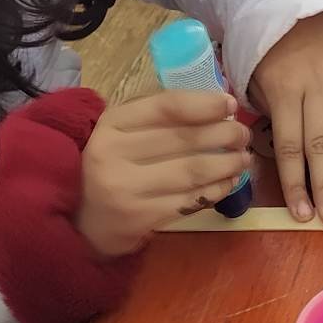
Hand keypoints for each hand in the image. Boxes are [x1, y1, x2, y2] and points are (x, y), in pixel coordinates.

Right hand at [76, 89, 250, 254]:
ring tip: (243, 158)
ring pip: (191, 172)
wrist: (79, 218)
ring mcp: (126, 189)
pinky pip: (189, 201)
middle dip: (224, 134)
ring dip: (226, 163)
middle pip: (184, 139)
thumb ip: (158, 115)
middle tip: (243, 135)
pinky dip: (216, 190)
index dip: (204, 104)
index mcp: (112, 123)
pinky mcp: (139, 218)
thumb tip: (216, 103)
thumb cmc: (110, 164)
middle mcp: (114, 153)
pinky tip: (228, 182)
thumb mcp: (122, 130)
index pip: (167, 106)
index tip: (230, 105)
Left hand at [247, 11, 322, 224]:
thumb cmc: (273, 54)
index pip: (290, 145)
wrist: (300, 6)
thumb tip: (286, 162)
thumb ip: (272, 117)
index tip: (302, 214)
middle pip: (321, 141)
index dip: (295, 183)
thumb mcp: (258, 81)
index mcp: (284, 90)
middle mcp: (315, 85)